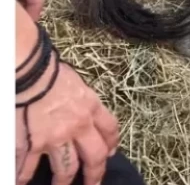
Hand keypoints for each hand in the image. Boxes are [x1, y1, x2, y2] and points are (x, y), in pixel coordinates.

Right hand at [15, 60, 119, 184]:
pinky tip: (21, 182)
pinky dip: (23, 177)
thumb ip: (81, 100)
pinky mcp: (30, 145)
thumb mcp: (76, 83)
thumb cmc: (50, 71)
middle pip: (94, 157)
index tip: (110, 153)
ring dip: (63, 181)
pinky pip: (28, 168)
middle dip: (94, 173)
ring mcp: (54, 139)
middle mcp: (77, 127)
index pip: (109, 129)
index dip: (111, 143)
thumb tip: (79, 104)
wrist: (30, 73)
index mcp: (91, 108)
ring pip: (65, 169)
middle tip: (93, 184)